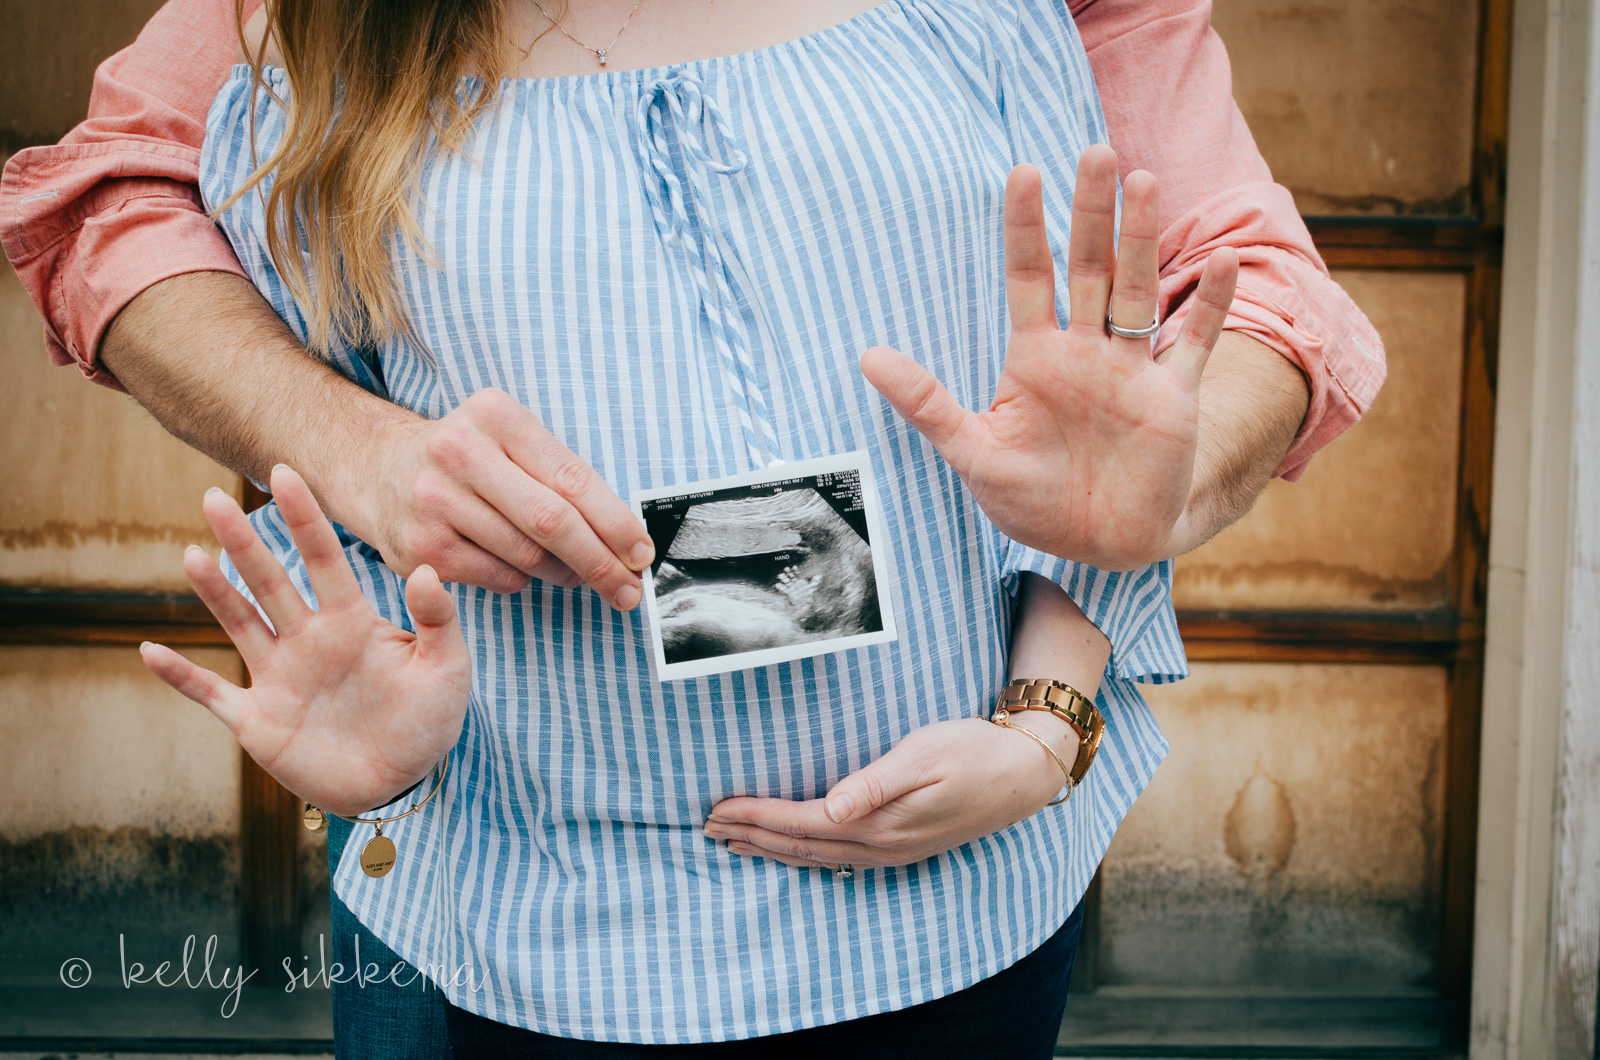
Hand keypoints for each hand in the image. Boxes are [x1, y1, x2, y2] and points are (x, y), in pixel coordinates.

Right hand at [140, 465, 470, 815]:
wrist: (402, 783)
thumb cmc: (427, 720)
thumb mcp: (447, 668)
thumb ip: (438, 620)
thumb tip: (424, 570)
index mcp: (351, 620)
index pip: (324, 558)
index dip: (304, 517)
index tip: (285, 473)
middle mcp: (308, 639)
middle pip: (270, 581)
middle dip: (244, 542)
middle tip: (215, 497)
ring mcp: (279, 677)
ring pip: (239, 623)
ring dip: (214, 591)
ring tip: (192, 554)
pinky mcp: (258, 720)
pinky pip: (211, 693)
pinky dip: (181, 676)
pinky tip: (148, 649)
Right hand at [350, 389, 653, 606]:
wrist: (377, 468)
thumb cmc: (467, 457)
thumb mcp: (509, 439)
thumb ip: (561, 477)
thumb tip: (625, 540)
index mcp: (495, 416)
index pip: (572, 478)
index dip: (616, 522)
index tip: (643, 553)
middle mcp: (459, 453)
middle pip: (552, 522)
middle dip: (602, 562)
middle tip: (629, 589)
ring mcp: (434, 502)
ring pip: (528, 557)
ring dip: (566, 574)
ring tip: (578, 573)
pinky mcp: (422, 548)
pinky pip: (500, 578)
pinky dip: (525, 580)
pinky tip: (524, 567)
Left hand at [703, 716, 1076, 869]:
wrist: (1024, 773)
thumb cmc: (972, 752)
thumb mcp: (923, 755)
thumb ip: (873, 783)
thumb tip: (830, 809)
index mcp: (879, 823)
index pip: (800, 823)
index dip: (755, 817)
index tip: (716, 810)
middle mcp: (881, 846)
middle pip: (800, 847)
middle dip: (751, 837)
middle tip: (707, 830)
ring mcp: (892, 852)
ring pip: (816, 857)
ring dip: (772, 849)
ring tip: (734, 843)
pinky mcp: (902, 847)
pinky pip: (838, 858)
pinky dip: (804, 854)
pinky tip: (793, 850)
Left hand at [859, 146, 1238, 569]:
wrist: (1097, 545)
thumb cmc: (1031, 501)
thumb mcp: (973, 453)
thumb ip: (927, 405)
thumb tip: (866, 357)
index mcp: (1035, 357)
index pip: (1029, 276)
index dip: (1026, 226)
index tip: (1024, 171)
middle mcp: (1085, 351)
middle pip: (1090, 266)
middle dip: (1091, 212)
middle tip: (1093, 153)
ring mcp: (1131, 369)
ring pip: (1138, 289)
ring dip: (1143, 238)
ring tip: (1143, 180)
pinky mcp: (1173, 397)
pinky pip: (1195, 342)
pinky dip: (1210, 304)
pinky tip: (1224, 261)